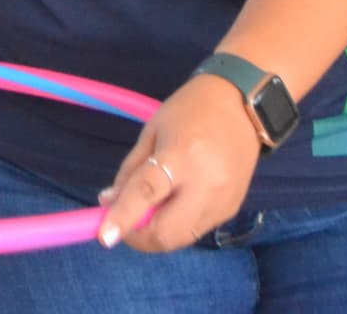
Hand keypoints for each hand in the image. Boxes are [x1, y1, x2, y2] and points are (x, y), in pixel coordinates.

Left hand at [96, 75, 261, 252]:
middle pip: (167, 233)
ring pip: (181, 238)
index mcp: (181, 155)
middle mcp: (206, 184)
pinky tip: (175, 203)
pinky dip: (178, 225)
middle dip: (139, 237)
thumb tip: (108, 203)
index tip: (105, 237)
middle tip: (125, 224)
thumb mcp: (151, 132)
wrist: (242, 106)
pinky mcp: (232, 210)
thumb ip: (130, 171)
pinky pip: (196, 230)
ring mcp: (222, 201)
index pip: (147, 193)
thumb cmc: (189, 111)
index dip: (124, 218)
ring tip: (150, 209)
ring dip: (158, 233)